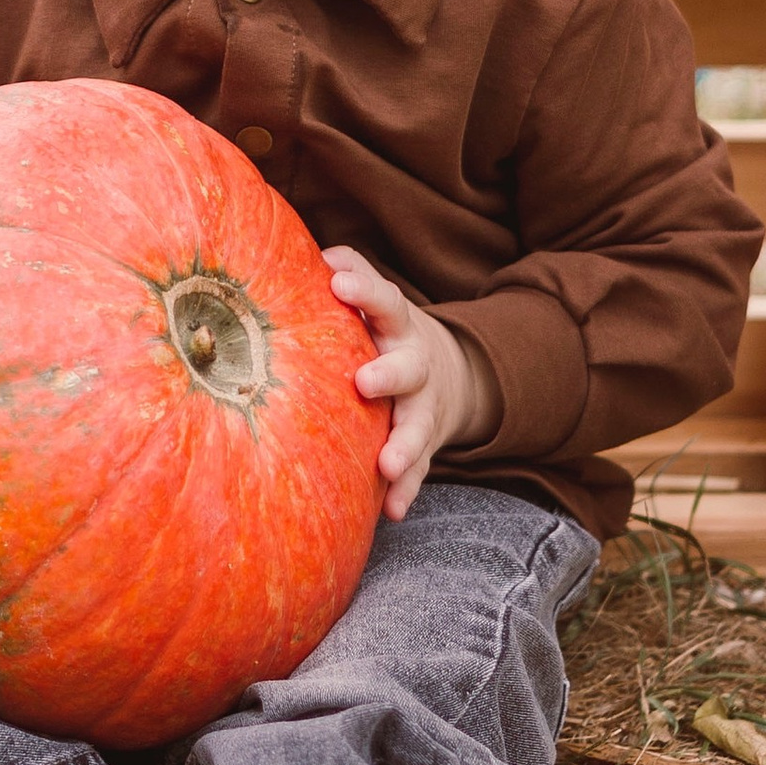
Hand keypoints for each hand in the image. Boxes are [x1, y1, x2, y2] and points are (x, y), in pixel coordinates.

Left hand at [325, 245, 495, 523]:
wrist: (448, 375)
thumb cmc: (386, 334)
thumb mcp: (377, 303)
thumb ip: (351, 276)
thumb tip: (318, 253)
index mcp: (398, 326)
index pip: (385, 301)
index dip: (364, 291)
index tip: (338, 282)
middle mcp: (415, 365)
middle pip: (409, 367)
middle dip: (389, 374)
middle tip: (364, 381)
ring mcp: (423, 408)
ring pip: (418, 426)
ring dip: (404, 446)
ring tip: (386, 465)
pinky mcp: (425, 445)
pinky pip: (419, 471)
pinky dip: (407, 491)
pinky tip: (392, 511)